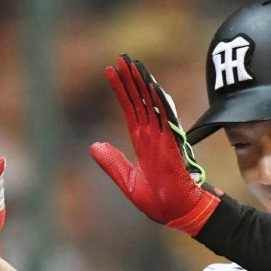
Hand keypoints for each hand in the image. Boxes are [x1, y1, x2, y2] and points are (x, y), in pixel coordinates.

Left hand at [90, 55, 220, 235]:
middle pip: (139, 99)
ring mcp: (161, 137)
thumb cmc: (157, 200)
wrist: (175, 212)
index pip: (130, 108)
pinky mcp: (170, 143)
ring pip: (151, 103)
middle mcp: (152, 134)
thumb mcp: (126, 179)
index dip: (121, 90)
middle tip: (122, 58)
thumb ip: (111, 162)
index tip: (111, 71)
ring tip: (133, 63)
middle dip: (130, 78)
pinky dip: (158, 100)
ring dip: (142, 83)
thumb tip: (95, 146)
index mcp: (142, 142)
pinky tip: (150, 84)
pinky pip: (164, 117)